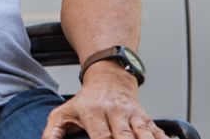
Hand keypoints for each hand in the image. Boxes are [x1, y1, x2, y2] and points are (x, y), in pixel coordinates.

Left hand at [43, 65, 166, 138]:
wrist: (108, 76)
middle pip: (125, 137)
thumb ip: (53, 132)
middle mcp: (115, 113)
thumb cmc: (85, 100)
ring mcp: (132, 115)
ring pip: (144, 133)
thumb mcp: (63, 112)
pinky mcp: (145, 118)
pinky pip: (157, 130)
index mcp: (94, 113)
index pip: (101, 137)